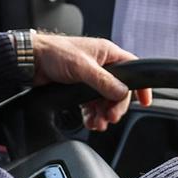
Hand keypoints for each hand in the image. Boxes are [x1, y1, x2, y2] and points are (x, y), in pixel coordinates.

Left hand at [31, 34, 151, 130]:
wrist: (31, 60)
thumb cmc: (55, 53)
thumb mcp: (82, 67)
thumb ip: (104, 81)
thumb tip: (122, 93)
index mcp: (108, 54)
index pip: (133, 70)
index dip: (140, 86)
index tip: (146, 101)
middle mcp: (102, 66)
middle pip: (119, 90)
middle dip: (116, 106)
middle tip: (111, 117)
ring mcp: (91, 78)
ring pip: (105, 100)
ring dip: (103, 113)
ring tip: (98, 124)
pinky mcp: (79, 88)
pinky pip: (92, 104)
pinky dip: (92, 114)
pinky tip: (90, 122)